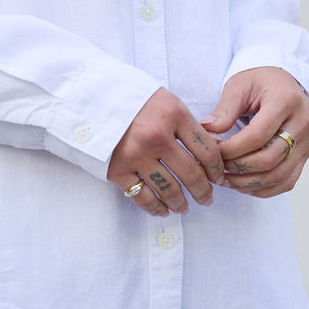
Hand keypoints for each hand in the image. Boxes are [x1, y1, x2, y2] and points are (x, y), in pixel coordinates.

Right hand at [107, 88, 227, 216]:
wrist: (91, 99)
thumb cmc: (133, 99)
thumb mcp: (166, 101)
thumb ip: (188, 125)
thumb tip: (214, 151)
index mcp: (173, 114)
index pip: (207, 150)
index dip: (217, 169)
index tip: (218, 178)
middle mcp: (156, 136)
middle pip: (192, 174)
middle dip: (204, 192)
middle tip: (207, 199)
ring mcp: (136, 155)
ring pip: (170, 190)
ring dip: (182, 203)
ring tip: (185, 208)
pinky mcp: (117, 170)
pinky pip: (143, 198)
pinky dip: (156, 208)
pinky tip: (163, 210)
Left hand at [201, 67, 308, 197]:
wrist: (282, 81)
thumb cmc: (258, 81)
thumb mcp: (238, 87)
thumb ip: (224, 110)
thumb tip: (206, 132)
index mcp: (286, 100)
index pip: (258, 135)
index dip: (233, 149)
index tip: (213, 152)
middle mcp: (303, 122)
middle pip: (270, 158)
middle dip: (239, 168)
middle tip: (216, 170)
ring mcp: (308, 140)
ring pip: (280, 175)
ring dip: (249, 183)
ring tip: (226, 181)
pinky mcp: (306, 154)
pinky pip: (287, 181)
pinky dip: (264, 189)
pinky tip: (243, 185)